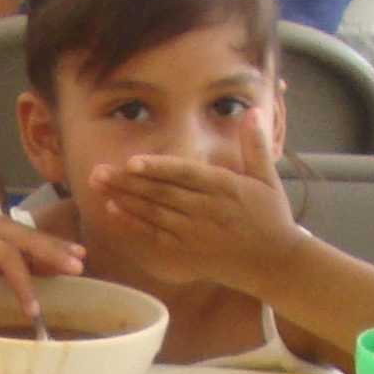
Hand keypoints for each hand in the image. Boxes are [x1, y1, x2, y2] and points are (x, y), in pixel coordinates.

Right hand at [0, 212, 84, 319]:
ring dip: (22, 282)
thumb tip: (54, 273)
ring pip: (5, 254)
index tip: (81, 257)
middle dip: (52, 253)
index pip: (34, 235)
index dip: (58, 245)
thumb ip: (16, 267)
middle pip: (26, 238)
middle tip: (74, 270)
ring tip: (32, 310)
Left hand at [85, 152, 300, 294]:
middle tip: (99, 171)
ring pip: (154, 213)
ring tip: (99, 186)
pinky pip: (155, 236)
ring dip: (124, 200)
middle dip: (127, 182)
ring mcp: (194, 233)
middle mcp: (206, 210)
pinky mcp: (188, 252)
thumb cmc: (271, 217)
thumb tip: (253, 111)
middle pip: (161, 193)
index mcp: (224, 188)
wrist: (274, 262)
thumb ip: (255, 145)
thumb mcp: (268, 179)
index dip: (158, 169)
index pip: (185, 175)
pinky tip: (114, 211)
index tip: (132, 162)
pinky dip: (134, 224)